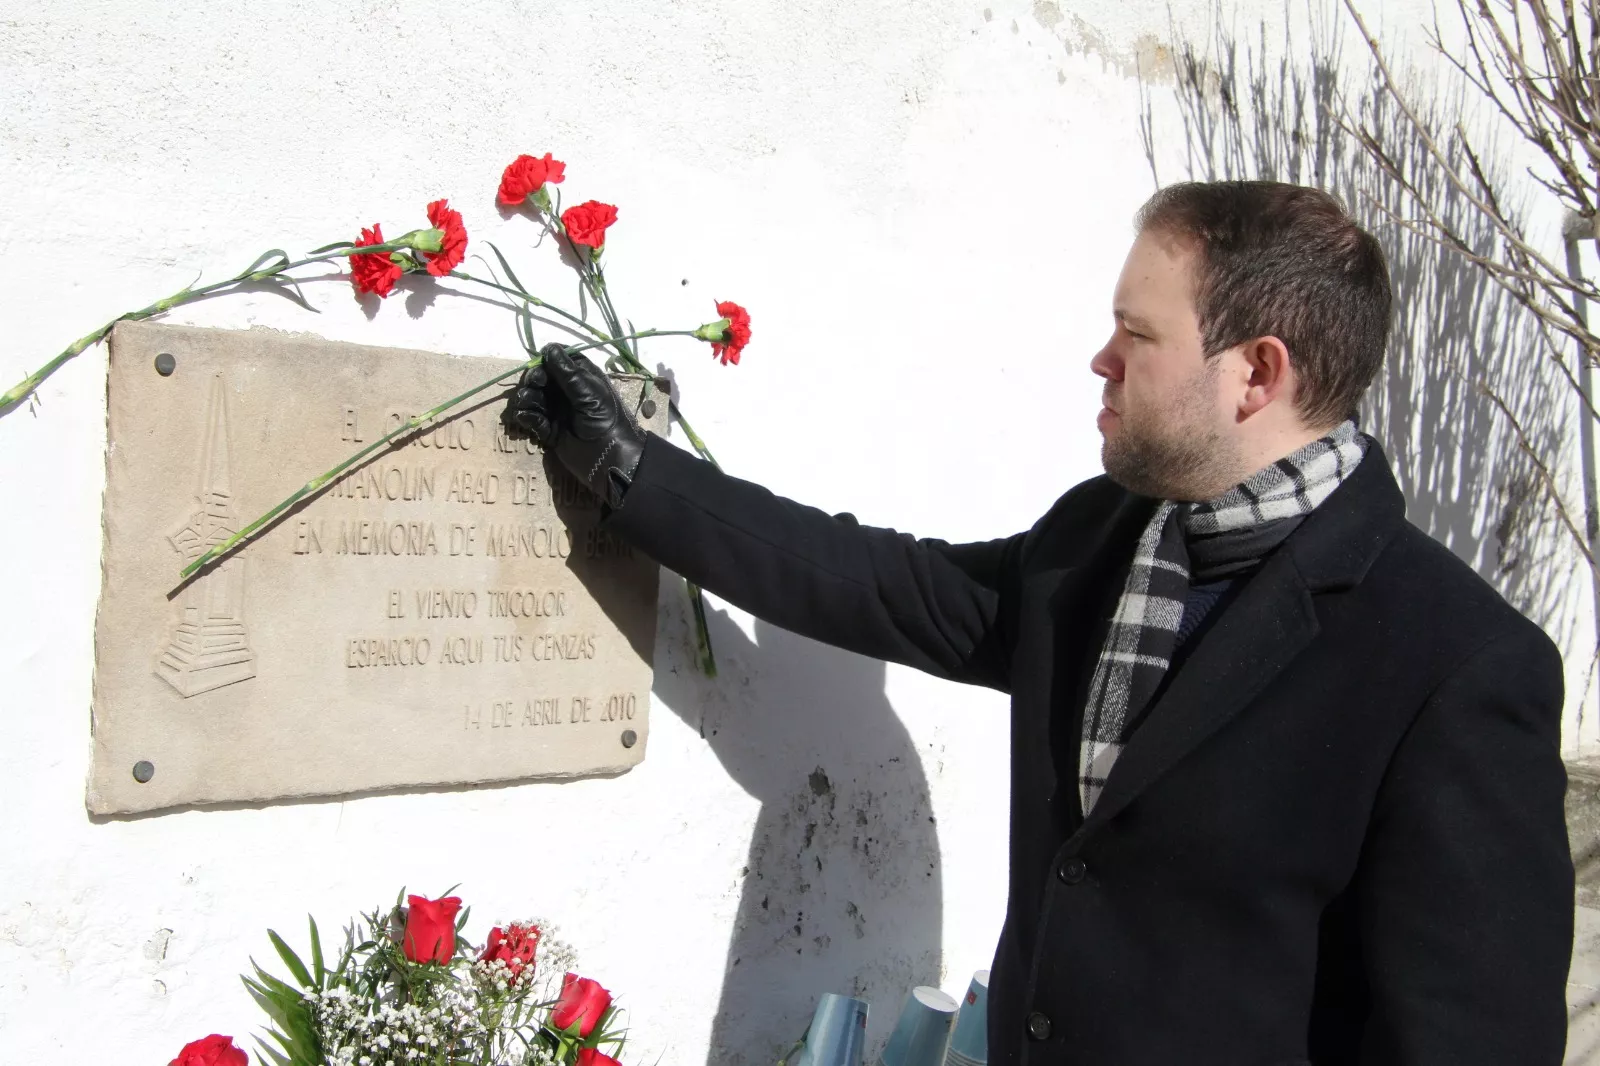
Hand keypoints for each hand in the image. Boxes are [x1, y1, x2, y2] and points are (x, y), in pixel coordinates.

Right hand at [504, 343, 647, 508]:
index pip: (558, 360)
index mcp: (580, 377)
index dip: (546, 360)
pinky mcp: (550, 430)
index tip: (540, 365)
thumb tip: (548, 348)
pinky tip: (526, 417)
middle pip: (541, 378)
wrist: (608, 456)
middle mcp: (567, 391)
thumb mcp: (588, 391)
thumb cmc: (604, 418)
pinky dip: (527, 416)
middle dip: (533, 380)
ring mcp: (557, 410)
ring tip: (528, 404)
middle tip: (535, 386)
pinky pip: (533, 419)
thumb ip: (566, 371)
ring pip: (533, 398)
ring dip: (527, 398)